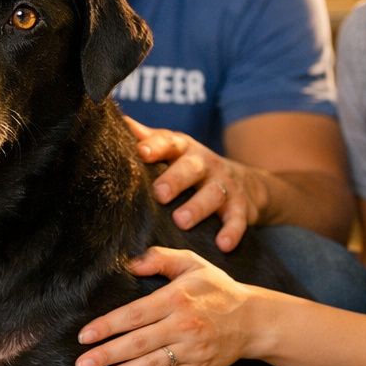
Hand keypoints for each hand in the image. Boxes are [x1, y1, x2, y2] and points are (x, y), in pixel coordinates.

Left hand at [75, 247, 254, 365]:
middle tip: (81, 365)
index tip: (85, 336)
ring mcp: (193, 350)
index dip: (108, 326)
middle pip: (138, 343)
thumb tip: (130, 264)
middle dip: (107, 355)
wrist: (254, 319)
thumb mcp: (192, 263)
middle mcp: (184, 325)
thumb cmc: (216, 289)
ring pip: (151, 365)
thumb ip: (160, 259)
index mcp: (177, 298)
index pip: (135, 314)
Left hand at [125, 116, 263, 251]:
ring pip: (213, 193)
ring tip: (181, 222)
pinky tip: (223, 244)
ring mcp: (225, 185)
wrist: (246, 183)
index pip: (168, 143)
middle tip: (159, 194)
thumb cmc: (193, 167)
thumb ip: (148, 139)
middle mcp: (205, 163)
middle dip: (175, 179)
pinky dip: (232, 231)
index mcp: (184, 149)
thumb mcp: (174, 150)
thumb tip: (119, 121)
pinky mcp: (241, 207)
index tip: (141, 152)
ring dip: (198, 207)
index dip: (155, 146)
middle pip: (191, 168)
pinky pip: (237, 219)